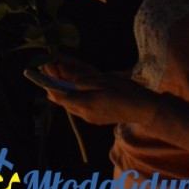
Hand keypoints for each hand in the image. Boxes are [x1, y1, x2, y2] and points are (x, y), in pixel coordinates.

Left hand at [42, 56, 158, 125]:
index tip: (43, 70)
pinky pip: (80, 107)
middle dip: (56, 85)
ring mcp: (90, 118)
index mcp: (83, 104)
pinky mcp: (97, 118)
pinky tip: (77, 87)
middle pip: (62, 99)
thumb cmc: (124, 92)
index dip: (49, 82)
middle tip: (52, 69)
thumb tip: (63, 76)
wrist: (145, 110)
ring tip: (62, 75)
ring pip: (71, 103)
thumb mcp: (101, 80)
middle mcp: (84, 114)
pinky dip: (75, 96)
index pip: (58, 95)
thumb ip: (79, 80)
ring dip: (65, 90)